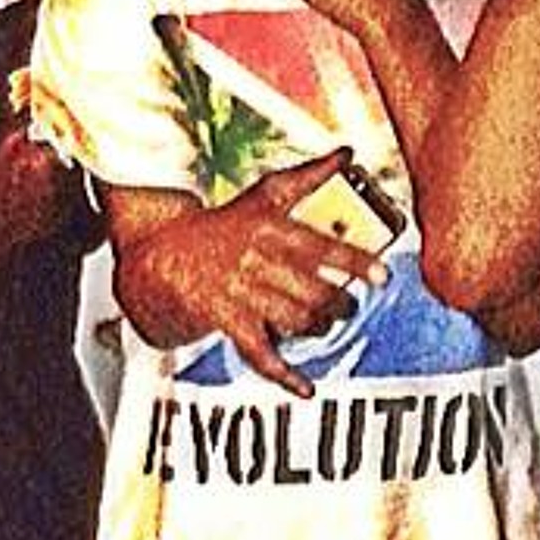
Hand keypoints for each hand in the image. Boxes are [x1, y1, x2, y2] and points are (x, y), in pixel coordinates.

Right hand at [120, 148, 366, 396]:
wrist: (159, 254)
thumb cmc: (218, 225)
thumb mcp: (262, 195)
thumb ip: (308, 176)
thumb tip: (347, 152)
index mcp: (268, 227)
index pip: (322, 247)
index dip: (355, 263)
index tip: (380, 276)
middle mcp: (256, 261)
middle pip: (313, 291)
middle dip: (339, 304)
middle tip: (348, 306)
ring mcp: (240, 294)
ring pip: (294, 321)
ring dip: (317, 328)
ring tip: (324, 325)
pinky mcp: (224, 321)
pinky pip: (260, 354)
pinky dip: (285, 375)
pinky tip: (304, 387)